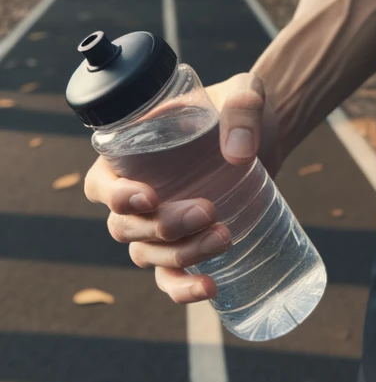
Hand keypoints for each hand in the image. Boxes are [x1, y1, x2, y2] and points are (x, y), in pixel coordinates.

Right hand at [83, 72, 282, 303]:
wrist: (268, 135)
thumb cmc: (243, 109)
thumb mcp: (246, 92)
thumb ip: (243, 108)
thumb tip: (238, 153)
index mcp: (133, 154)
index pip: (101, 183)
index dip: (115, 195)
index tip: (148, 198)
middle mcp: (138, 194)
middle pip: (126, 227)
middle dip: (163, 227)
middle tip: (207, 211)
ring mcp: (161, 224)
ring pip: (148, 255)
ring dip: (181, 255)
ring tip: (225, 237)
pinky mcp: (188, 243)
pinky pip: (171, 278)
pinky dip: (183, 289)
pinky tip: (209, 288)